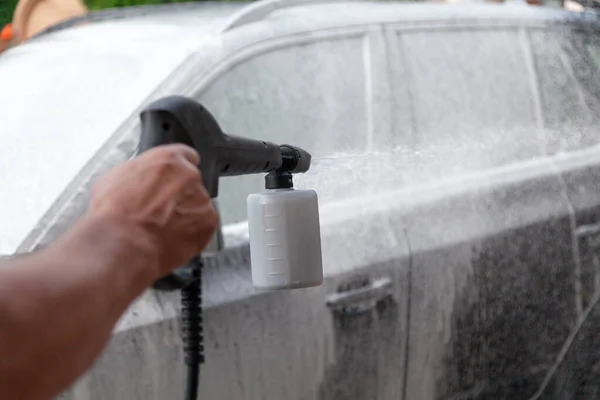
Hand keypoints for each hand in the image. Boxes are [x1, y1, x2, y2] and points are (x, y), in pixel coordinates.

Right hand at [87, 144, 217, 276]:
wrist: (122, 244)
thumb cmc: (113, 212)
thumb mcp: (115, 178)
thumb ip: (138, 174)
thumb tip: (139, 181)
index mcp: (169, 159)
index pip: (184, 156)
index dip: (176, 170)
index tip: (171, 180)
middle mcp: (190, 175)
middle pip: (191, 182)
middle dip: (179, 194)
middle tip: (160, 210)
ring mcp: (201, 200)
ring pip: (198, 205)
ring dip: (186, 214)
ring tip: (164, 228)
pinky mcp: (207, 225)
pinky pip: (203, 226)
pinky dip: (192, 232)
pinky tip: (173, 238)